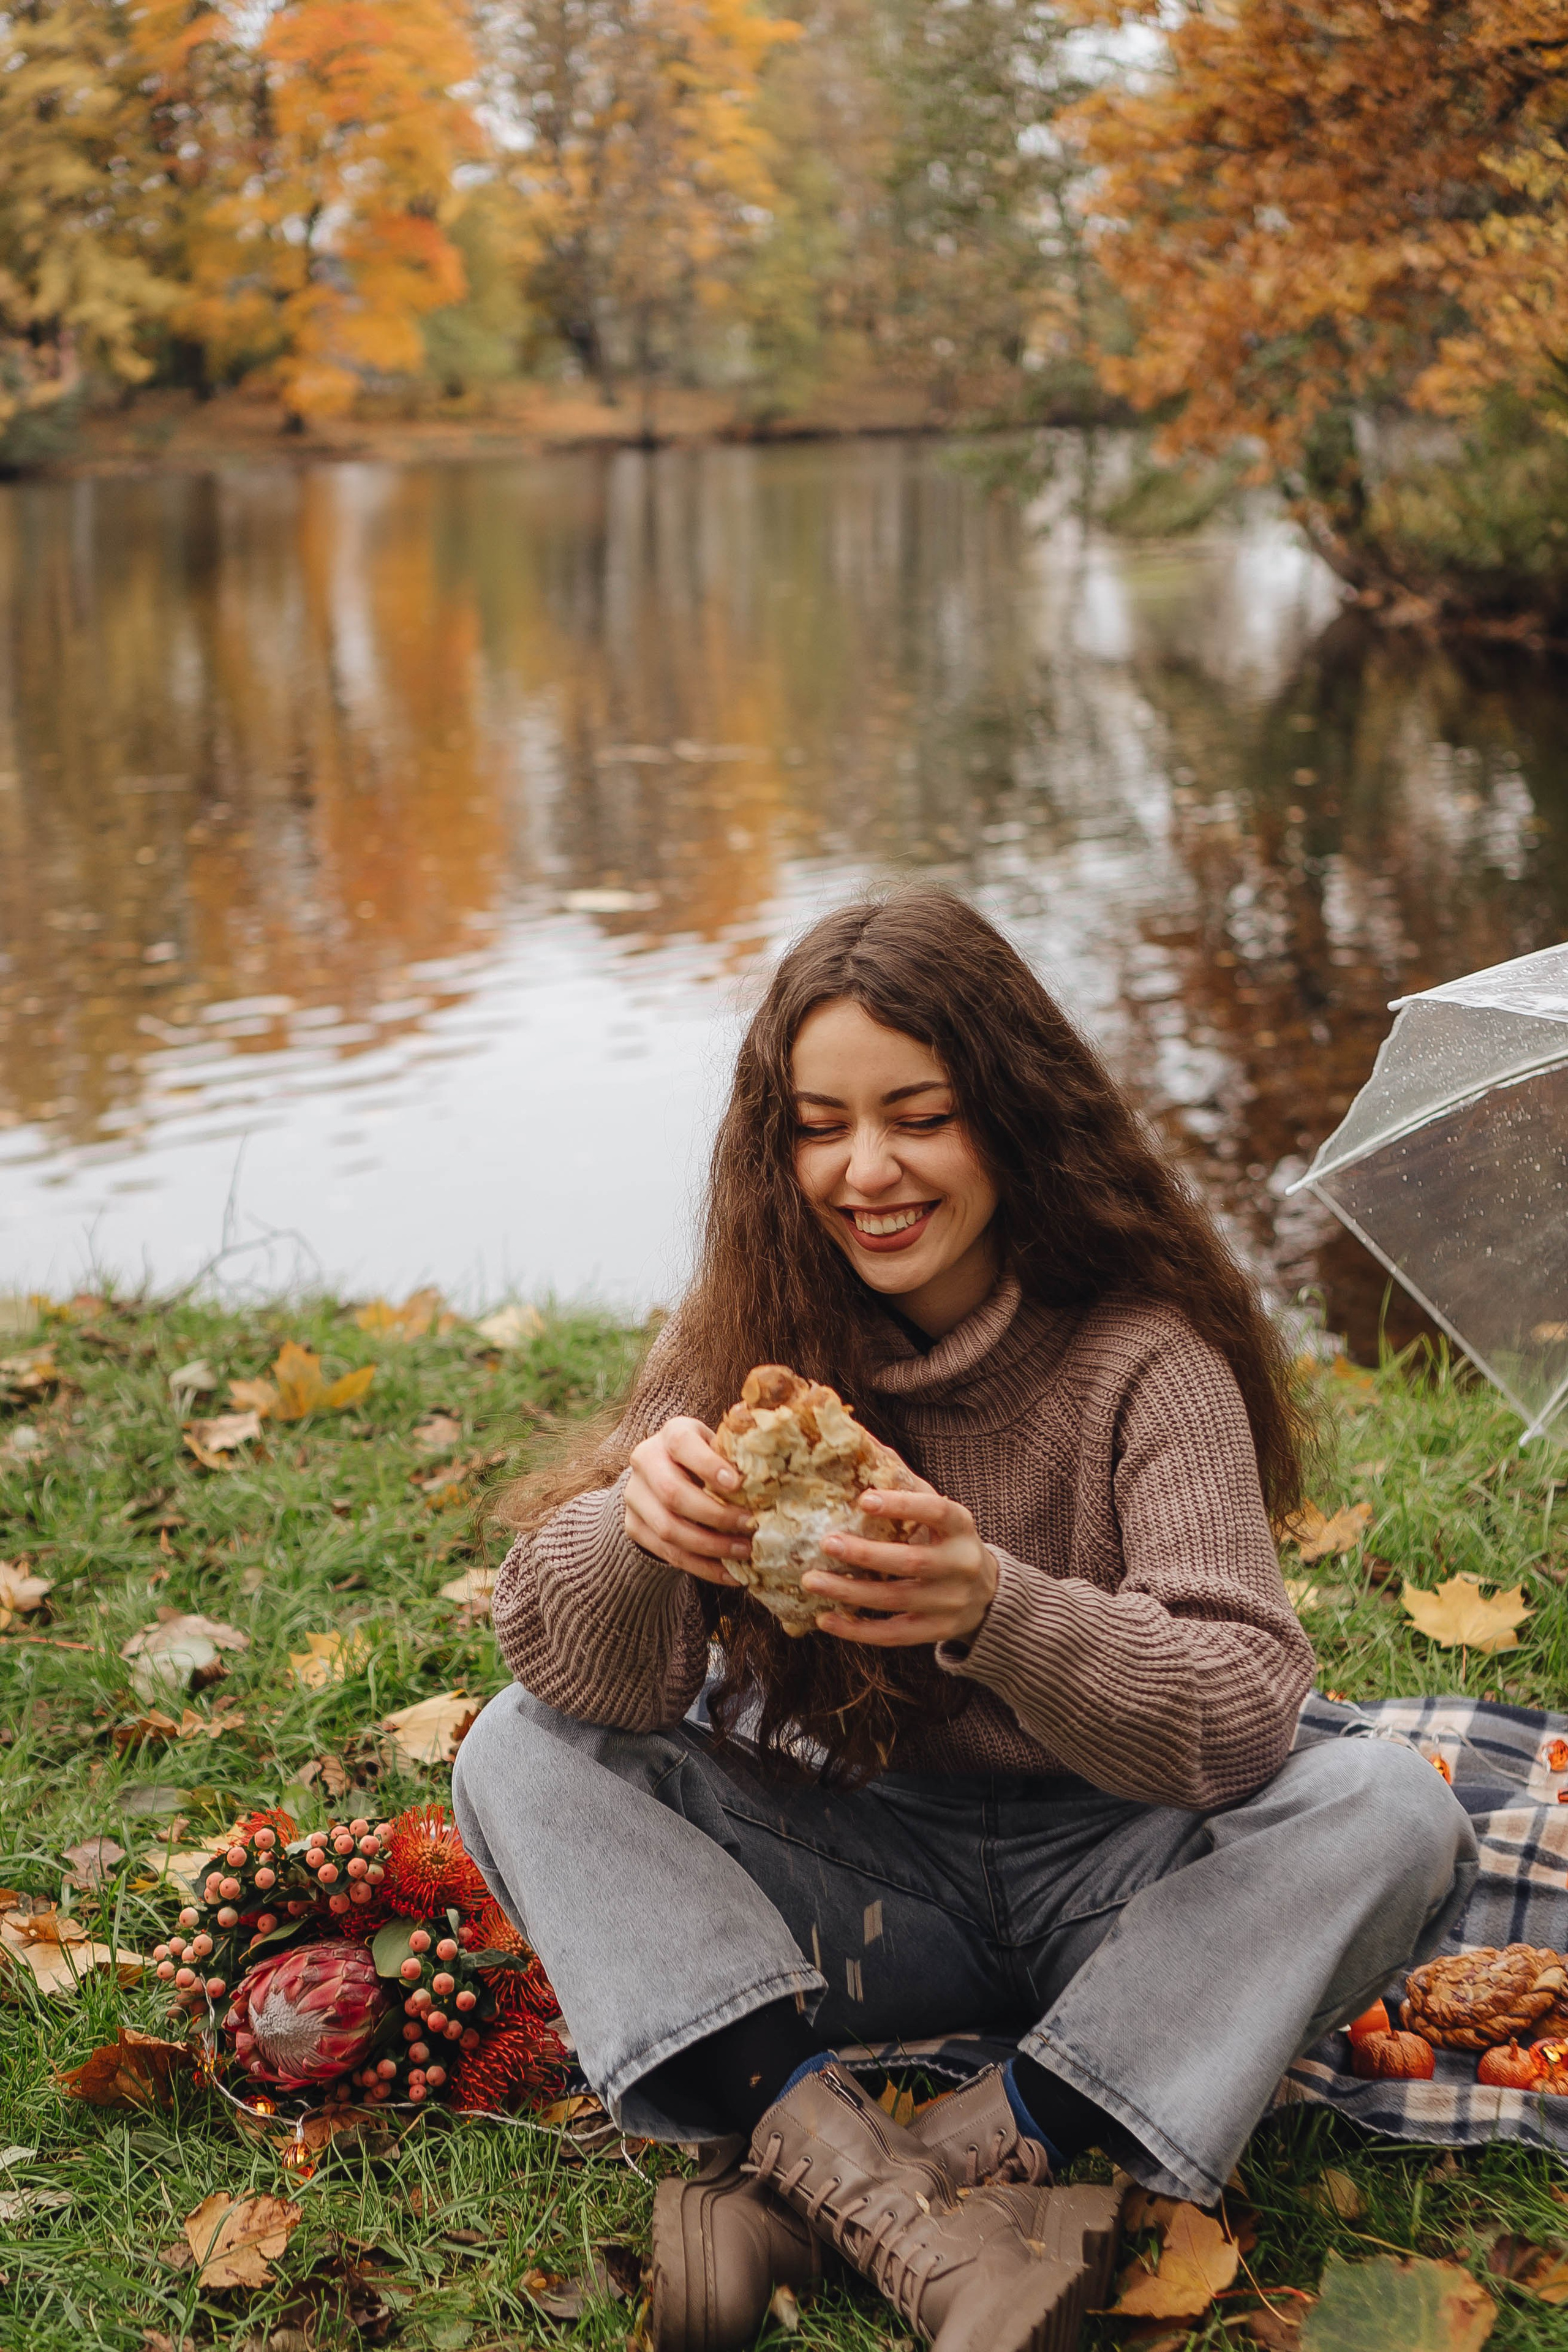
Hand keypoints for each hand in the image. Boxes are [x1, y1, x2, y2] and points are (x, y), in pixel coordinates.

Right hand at [625, 1416, 754, 1585]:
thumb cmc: (705, 1458)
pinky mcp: (634, 1527)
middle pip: (673, 1493)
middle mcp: (645, 1461)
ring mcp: (635, 1496)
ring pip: (669, 1529)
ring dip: (711, 1546)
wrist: (663, 1472)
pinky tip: (730, 1573)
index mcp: (671, 1434)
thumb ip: (734, 1455)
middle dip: (715, 1514)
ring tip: (744, 1552)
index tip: (738, 1484)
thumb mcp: (718, 1446)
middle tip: (750, 1525)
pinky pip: (668, 1554)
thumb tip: (767, 1469)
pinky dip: (702, 1567)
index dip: (708, 1465)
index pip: (682, 1444)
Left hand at [801, 1486, 999, 1647]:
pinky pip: (892, 1635)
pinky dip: (857, 1630)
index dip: (902, 1505)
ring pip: (895, 1600)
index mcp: (962, 1528)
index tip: (863, 1499)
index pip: (937, 1512)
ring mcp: (949, 1603)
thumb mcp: (940, 1513)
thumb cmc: (948, 1542)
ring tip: (811, 1580)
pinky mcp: (934, 1632)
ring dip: (850, 1592)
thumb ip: (907, 1485)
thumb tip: (863, 1444)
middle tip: (826, 1543)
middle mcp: (960, 1566)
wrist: (988, 1595)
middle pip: (912, 1562)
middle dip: (866, 1555)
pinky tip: (826, 1618)